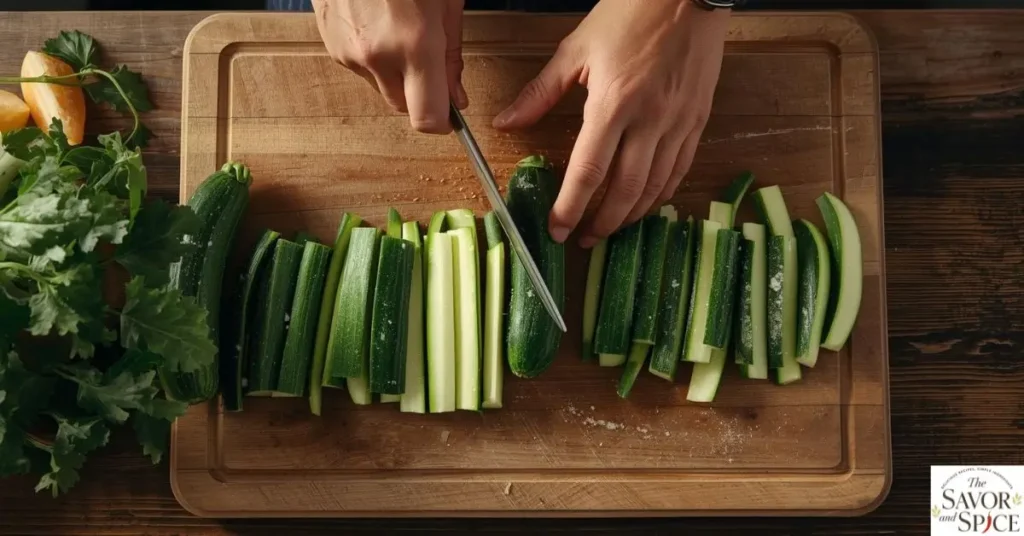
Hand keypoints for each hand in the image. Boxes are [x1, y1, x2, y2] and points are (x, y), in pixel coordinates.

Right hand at [312, 0, 466, 133]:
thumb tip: (456, 96)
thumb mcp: (447, 0)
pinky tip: (380, 23)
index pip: (426, 119)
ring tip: (402, 29)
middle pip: (403, 108)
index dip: (442, 123)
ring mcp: (348, 51)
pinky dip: (374, 56)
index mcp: (414, 43)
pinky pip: (359, 67)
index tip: (450, 115)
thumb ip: (452, 54)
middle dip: (420, 95)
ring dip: (396, 74)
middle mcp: (376, 55)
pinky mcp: (329, 43)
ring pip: (380, 87)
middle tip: (431, 62)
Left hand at [493, 0, 728, 246]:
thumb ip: (542, 92)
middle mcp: (650, 120)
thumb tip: (507, 122)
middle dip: (601, 223)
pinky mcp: (698, 120)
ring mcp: (679, 123)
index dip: (571, 207)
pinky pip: (680, 169)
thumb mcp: (578, 47)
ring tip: (609, 230)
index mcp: (614, 103)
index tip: (556, 230)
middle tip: (582, 240)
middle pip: (624, 189)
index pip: (589, 171)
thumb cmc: (632, 12)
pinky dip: (660, 194)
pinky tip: (645, 204)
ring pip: (655, 186)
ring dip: (630, 215)